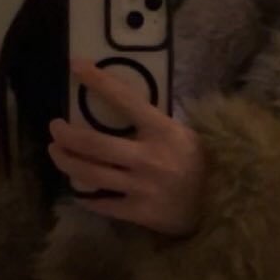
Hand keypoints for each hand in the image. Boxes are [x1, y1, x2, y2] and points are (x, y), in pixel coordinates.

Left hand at [46, 59, 206, 236]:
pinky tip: (76, 188)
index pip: (125, 99)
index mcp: (163, 130)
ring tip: (56, 152)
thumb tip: (118, 102)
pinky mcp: (139, 213)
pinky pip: (102, 203)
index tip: (75, 66)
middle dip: (67, 134)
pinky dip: (85, 195)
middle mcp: (149, 157)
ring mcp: (142, 187)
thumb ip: (152, 122)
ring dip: (67, 161)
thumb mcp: (182, 133)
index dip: (99, 82)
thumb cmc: (200, 162)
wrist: (224, 204)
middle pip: (95, 144)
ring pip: (91, 173)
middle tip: (54, 127)